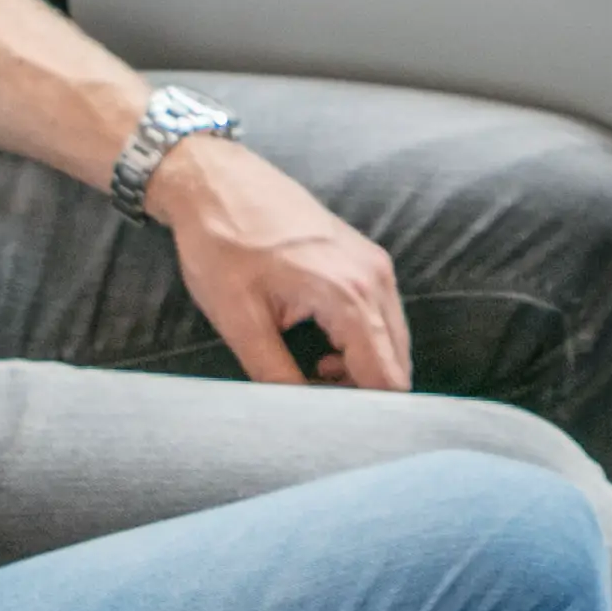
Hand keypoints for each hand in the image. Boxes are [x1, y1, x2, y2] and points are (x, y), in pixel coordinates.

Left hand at [143, 135, 412, 391]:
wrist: (215, 180)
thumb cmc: (221, 244)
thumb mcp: (238, 320)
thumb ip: (275, 375)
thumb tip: (300, 417)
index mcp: (348, 294)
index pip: (385, 377)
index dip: (367, 415)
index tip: (335, 430)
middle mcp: (374, 277)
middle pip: (396, 363)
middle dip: (366, 395)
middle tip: (318, 408)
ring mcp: (374, 263)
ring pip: (392, 341)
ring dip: (363, 368)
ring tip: (313, 374)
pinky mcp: (365, 257)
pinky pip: (382, 316)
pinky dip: (363, 343)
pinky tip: (322, 348)